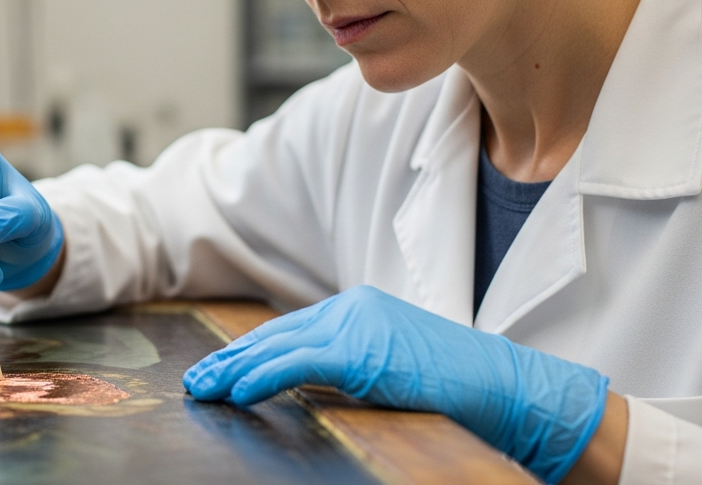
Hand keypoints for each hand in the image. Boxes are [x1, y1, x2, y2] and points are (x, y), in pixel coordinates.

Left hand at [183, 286, 608, 483]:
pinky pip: (296, 365)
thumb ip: (348, 368)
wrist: (505, 385)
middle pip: (274, 334)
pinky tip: (238, 392)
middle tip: (196, 380)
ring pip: (277, 347)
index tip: (220, 369)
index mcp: (358, 309)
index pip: (288, 329)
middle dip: (230, 359)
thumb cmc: (458, 383)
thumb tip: (304, 386)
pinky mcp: (362, 353)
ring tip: (203, 389)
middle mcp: (352, 308)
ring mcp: (357, 326)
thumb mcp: (392, 368)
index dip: (249, 350)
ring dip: (233, 371)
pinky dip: (261, 378)